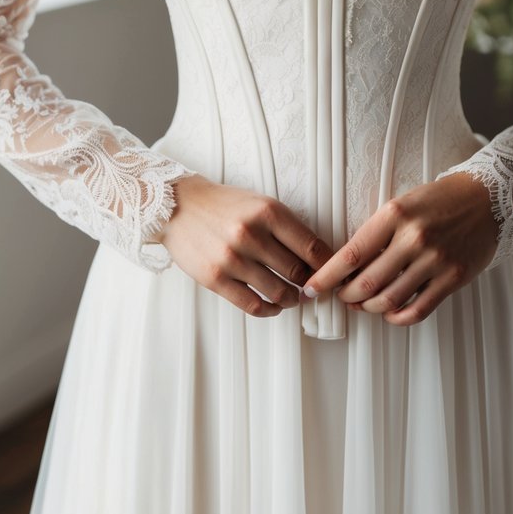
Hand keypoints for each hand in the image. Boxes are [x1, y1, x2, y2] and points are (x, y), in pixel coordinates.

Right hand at [161, 174, 334, 317]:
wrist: (178, 205)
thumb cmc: (224, 205)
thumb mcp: (260, 203)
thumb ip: (287, 227)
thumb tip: (317, 257)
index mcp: (268, 211)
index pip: (312, 247)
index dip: (328, 265)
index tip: (334, 273)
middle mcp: (251, 234)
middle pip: (298, 272)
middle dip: (312, 283)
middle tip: (315, 287)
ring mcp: (232, 259)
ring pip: (279, 292)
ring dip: (293, 299)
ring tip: (295, 297)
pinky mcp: (215, 279)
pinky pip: (253, 305)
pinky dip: (270, 310)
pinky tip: (275, 306)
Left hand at [300, 173, 498, 324]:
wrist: (487, 199)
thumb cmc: (439, 200)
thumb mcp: (402, 205)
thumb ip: (378, 233)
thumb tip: (348, 267)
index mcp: (394, 214)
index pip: (351, 253)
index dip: (326, 276)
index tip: (312, 288)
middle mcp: (414, 237)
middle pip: (367, 282)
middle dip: (347, 296)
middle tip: (342, 297)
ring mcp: (435, 259)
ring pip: (389, 300)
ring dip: (370, 308)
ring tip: (364, 305)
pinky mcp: (453, 278)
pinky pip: (418, 309)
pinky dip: (398, 317)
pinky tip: (390, 313)